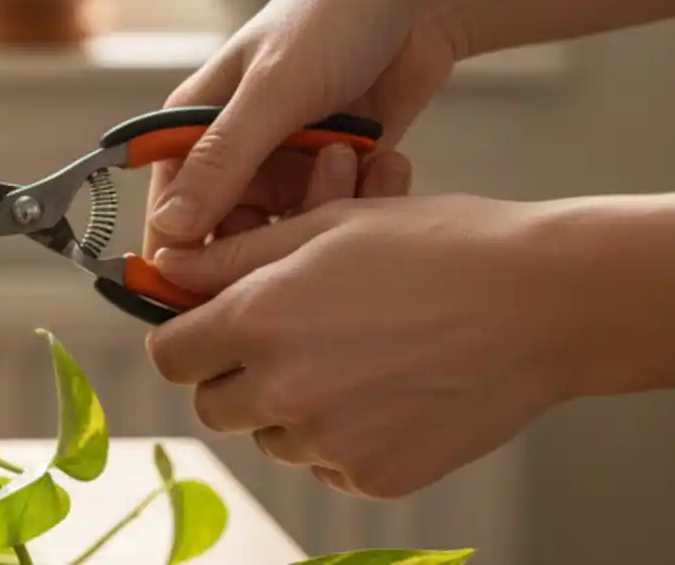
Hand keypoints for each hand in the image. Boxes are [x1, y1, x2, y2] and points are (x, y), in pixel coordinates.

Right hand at [144, 0, 460, 255]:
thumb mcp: (272, 90)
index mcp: (194, 127)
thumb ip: (222, 162)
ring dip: (319, 212)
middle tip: (306, 225)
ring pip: (284, 231)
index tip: (210, 298)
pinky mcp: (332, 173)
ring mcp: (285, 164)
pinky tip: (380, 162)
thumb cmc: (332, 19)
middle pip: (228, 235)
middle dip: (267, 239)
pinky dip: (355, 201)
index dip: (181, 259)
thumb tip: (170, 231)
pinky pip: (331, 216)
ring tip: (351, 162)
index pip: (169, 213)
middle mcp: (234, 152)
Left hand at [145, 192, 573, 498]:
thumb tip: (163, 271)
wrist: (540, 301)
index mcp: (256, 322)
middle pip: (213, 404)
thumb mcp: (324, 227)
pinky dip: (341, 439)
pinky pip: (326, 466)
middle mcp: (282, 390)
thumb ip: (231, 258)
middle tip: (285, 340)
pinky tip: (386, 392)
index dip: (186, 338)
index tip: (210, 327)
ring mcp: (328, 442)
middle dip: (234, 375)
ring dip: (289, 408)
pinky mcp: (373, 476)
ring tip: (351, 357)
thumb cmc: (434, 247)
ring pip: (270, 438)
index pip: (169, 355)